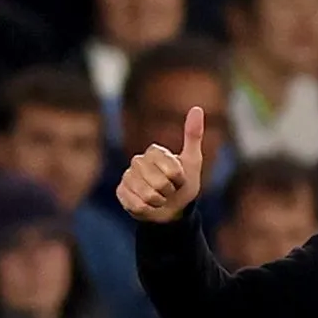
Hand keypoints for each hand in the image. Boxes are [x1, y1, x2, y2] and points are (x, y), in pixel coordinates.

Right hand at [117, 107, 204, 221]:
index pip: (171, 169)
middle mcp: (137, 160)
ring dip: (159, 201)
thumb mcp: (192, 161)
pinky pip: (136, 204)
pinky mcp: (120, 192)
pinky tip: (148, 205)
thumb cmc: (183, 185)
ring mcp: (127, 176)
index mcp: (154, 151)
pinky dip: (147, 209)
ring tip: (160, 198)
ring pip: (147, 195)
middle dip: (169, 191)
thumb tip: (196, 108)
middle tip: (169, 190)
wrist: (172, 209)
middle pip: (158, 182)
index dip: (179, 179)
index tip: (179, 179)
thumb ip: (193, 135)